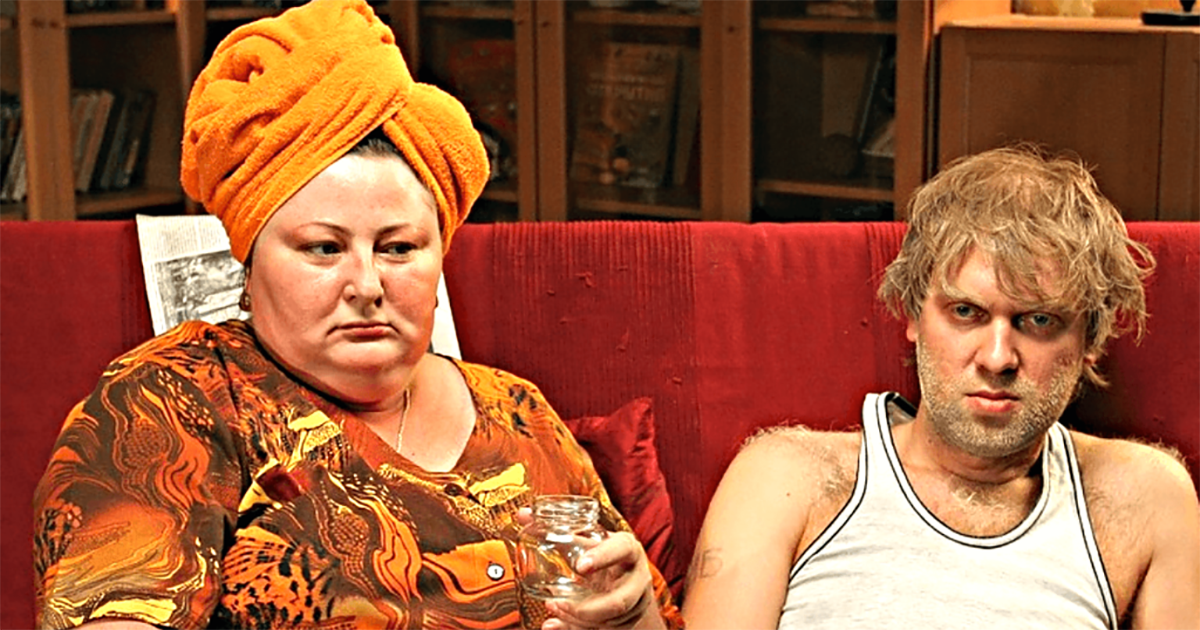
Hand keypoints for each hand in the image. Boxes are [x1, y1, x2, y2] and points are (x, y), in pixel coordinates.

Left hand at [540, 531, 656, 629]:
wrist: (630, 580)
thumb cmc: (606, 556)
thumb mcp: (589, 542)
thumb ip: (557, 530)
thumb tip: (522, 514)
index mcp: (627, 549)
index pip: (622, 548)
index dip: (603, 557)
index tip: (580, 566)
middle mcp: (636, 577)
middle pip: (621, 600)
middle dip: (590, 609)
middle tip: (558, 603)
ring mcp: (633, 603)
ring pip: (609, 620)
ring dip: (579, 618)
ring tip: (554, 607)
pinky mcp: (626, 621)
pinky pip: (603, 627)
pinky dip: (577, 627)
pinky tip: (556, 623)